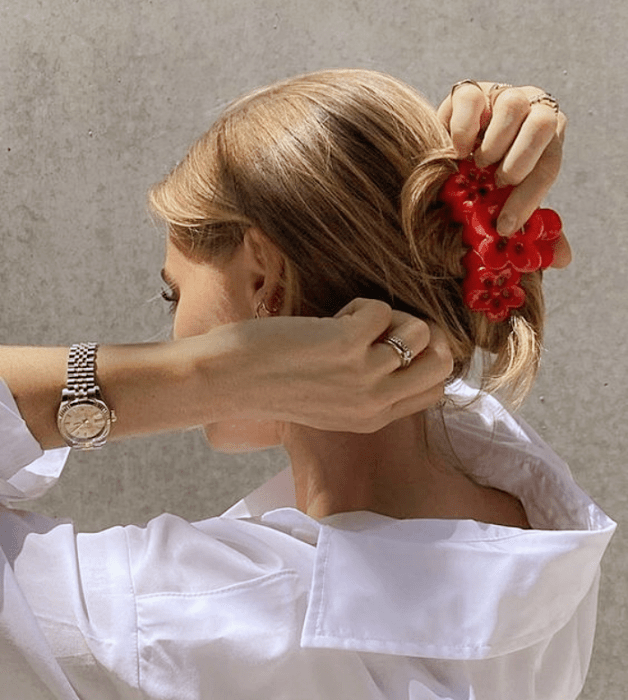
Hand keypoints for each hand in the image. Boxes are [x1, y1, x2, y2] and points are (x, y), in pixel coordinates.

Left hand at [227, 298, 451, 432]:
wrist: (226, 380)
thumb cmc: (270, 384)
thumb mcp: (328, 404)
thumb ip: (365, 391)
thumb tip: (397, 347)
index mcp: (372, 419)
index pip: (434, 393)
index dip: (425, 361)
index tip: (394, 344)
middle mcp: (374, 403)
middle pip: (442, 365)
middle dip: (423, 335)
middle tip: (385, 327)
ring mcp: (363, 375)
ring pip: (421, 333)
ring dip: (391, 315)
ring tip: (354, 321)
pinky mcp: (345, 346)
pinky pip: (380, 310)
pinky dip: (360, 304)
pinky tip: (332, 317)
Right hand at [437, 81, 570, 266]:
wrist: (455, 151)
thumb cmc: (488, 180)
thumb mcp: (510, 202)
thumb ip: (534, 228)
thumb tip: (564, 259)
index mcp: (549, 139)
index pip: (550, 164)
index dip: (528, 198)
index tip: (504, 225)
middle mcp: (533, 109)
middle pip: (543, 123)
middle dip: (520, 160)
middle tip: (497, 183)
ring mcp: (502, 95)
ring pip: (512, 105)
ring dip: (493, 144)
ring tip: (475, 166)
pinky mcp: (472, 89)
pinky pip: (473, 98)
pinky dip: (464, 128)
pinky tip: (456, 151)